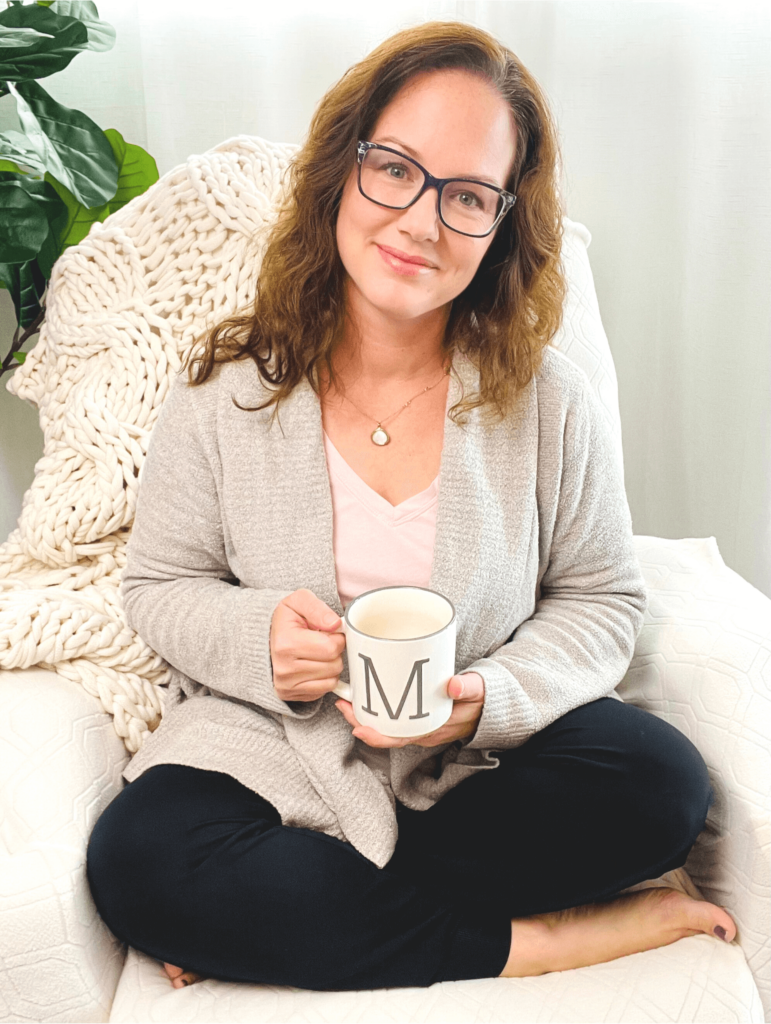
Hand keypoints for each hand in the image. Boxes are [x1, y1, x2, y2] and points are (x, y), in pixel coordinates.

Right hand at [270, 589, 345, 701]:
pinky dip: (324, 678)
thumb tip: (335, 624)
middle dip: (334, 652)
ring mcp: (286, 684)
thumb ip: (317, 608)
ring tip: (317, 653)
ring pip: (332, 680)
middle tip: (321, 642)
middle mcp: (284, 668)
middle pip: (334, 665)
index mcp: (286, 643)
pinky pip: (324, 690)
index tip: (327, 632)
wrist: (263, 637)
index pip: (332, 647)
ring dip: (331, 665)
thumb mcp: (299, 601)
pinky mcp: (290, 694)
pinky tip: (313, 665)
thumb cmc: (286, 619)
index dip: (337, 637)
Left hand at [335, 671, 484, 747]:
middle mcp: (424, 731)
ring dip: (367, 714)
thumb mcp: (480, 690)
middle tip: (343, 704)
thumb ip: (468, 688)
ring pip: (388, 726)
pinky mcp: (419, 716)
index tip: (358, 727)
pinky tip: (368, 695)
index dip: (377, 736)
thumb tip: (453, 687)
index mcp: (435, 729)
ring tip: (348, 698)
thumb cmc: (484, 698)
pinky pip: (394, 718)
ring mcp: (421, 725)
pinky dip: (378, 709)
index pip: (401, 739)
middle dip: (362, 722)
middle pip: (387, 733)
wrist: (492, 703)